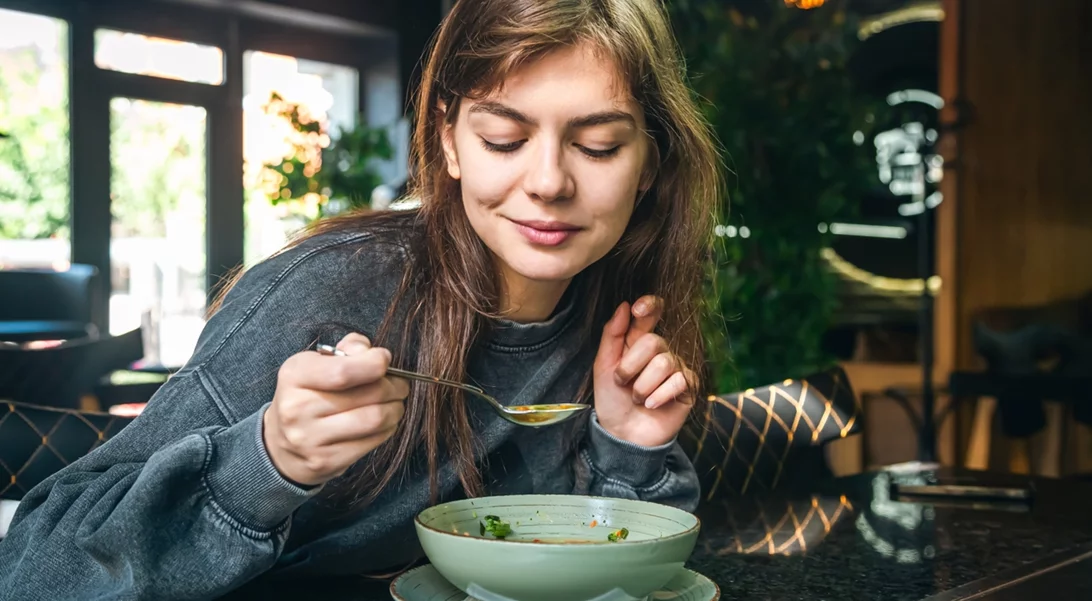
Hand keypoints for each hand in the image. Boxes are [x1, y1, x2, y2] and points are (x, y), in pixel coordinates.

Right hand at [264, 333, 408, 486]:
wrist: (281, 445)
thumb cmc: (307, 395)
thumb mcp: (315, 365)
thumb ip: (346, 351)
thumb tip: (370, 351)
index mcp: (294, 376)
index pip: (343, 371)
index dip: (375, 363)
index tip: (384, 359)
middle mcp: (297, 408)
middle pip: (368, 394)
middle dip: (394, 386)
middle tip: (400, 385)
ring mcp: (310, 439)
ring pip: (375, 419)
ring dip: (395, 409)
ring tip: (395, 403)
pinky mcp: (326, 461)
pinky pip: (372, 441)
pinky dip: (388, 428)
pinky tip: (385, 422)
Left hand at [592, 296, 695, 447]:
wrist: (623, 433)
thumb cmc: (612, 399)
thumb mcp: (603, 366)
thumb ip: (612, 334)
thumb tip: (624, 305)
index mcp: (638, 341)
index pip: (651, 313)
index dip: (649, 306)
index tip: (637, 309)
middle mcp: (660, 351)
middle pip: (654, 342)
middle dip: (631, 365)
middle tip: (622, 383)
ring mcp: (676, 368)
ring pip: (664, 363)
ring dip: (643, 386)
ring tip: (637, 399)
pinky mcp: (689, 386)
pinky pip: (678, 381)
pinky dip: (659, 396)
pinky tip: (652, 405)